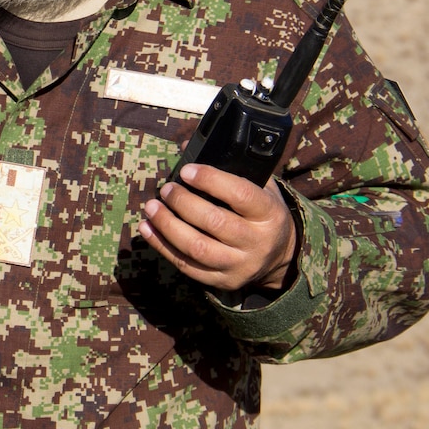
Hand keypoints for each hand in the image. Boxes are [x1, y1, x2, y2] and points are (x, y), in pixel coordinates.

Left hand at [138, 164, 296, 292]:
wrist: (281, 255)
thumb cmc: (263, 212)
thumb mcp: (261, 186)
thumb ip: (232, 167)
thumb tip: (186, 147)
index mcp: (270, 213)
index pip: (241, 194)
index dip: (210, 180)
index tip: (187, 170)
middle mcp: (257, 241)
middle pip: (215, 222)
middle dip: (183, 203)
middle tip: (166, 189)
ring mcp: (240, 265)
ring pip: (197, 248)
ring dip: (168, 226)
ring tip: (152, 207)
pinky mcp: (223, 281)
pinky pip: (187, 266)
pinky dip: (162, 246)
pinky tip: (148, 228)